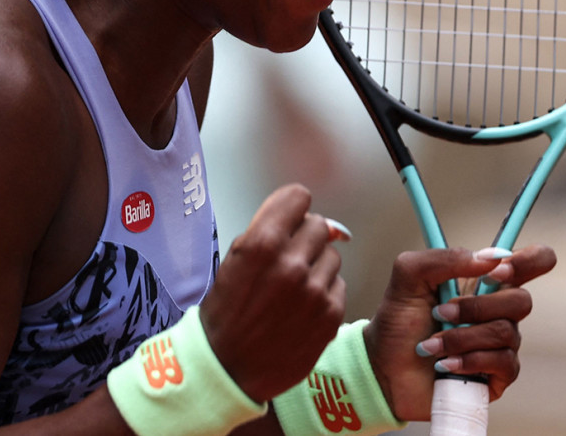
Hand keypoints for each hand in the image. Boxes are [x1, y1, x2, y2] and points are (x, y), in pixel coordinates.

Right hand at [200, 184, 345, 403]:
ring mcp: (314, 291)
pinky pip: (339, 285)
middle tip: (288, 259)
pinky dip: (324, 293)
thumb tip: (301, 214)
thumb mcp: (234, 260)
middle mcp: (291, 264)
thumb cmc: (226, 314)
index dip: (293, 208)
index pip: (299, 197)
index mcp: (262, 244)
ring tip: (294, 288)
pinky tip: (302, 307)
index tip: (289, 219)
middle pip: (319, 225)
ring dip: (316, 266)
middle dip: (304, 238)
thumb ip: (267, 230)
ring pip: (332, 255)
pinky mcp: (331, 316)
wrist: (227, 368)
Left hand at [363, 245, 556, 420]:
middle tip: (441, 312)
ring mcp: (500, 343)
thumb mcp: (408, 277)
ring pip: (506, 333)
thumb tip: (489, 258)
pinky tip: (445, 363)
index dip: (527, 261)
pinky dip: (468, 360)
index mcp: (483, 281)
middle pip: (522, 300)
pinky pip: (502, 362)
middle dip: (476, 307)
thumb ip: (444, 258)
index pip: (533, 261)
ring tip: (431, 344)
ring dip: (461, 337)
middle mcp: (497, 310)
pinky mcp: (498, 374)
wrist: (385, 368)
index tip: (496, 271)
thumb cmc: (398, 322)